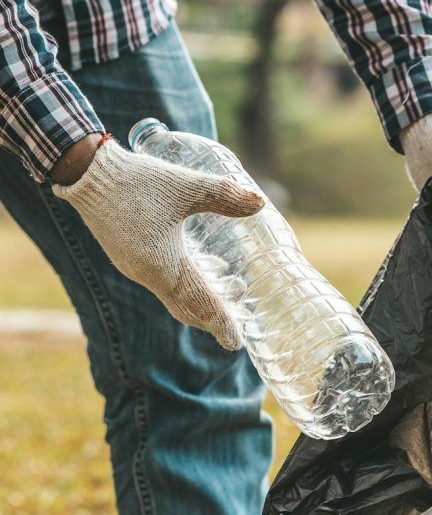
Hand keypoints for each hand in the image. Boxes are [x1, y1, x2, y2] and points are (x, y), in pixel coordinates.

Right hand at [52, 139, 264, 348]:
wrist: (87, 173)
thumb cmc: (138, 180)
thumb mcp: (187, 185)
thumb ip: (225, 195)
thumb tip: (261, 203)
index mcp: (162, 265)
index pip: (197, 303)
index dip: (220, 322)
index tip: (236, 342)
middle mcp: (146, 273)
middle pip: (185, 307)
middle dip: (214, 315)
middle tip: (240, 319)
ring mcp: (134, 266)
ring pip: (174, 294)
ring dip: (202, 297)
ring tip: (234, 286)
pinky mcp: (130, 256)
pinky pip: (162, 281)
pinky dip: (187, 284)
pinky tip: (205, 266)